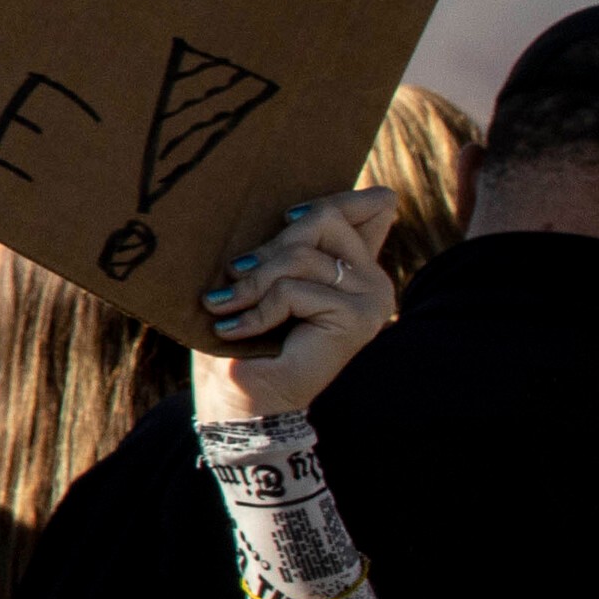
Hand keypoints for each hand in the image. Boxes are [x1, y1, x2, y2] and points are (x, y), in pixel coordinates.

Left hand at [190, 183, 398, 419]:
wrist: (242, 400)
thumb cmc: (242, 336)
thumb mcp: (261, 276)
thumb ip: (286, 243)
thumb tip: (289, 208)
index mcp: (354, 265)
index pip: (372, 207)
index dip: (339, 197)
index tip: (287, 218)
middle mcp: (372, 279)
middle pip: (323, 219)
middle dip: (267, 247)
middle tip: (235, 276)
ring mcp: (372, 298)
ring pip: (301, 256)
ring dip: (252, 283)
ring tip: (225, 306)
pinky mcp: (357, 318)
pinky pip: (293, 290)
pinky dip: (256, 310)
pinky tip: (235, 330)